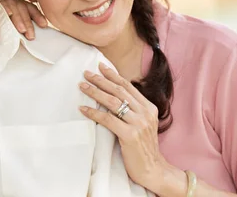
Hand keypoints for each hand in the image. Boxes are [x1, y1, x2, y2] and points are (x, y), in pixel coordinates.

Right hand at [0, 0, 47, 39]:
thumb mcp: (7, 22)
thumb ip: (18, 25)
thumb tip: (31, 36)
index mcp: (16, 2)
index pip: (29, 7)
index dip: (37, 16)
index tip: (44, 25)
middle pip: (22, 7)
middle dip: (27, 22)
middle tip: (31, 36)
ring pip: (12, 5)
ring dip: (18, 18)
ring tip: (22, 30)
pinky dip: (5, 7)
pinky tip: (9, 14)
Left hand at [78, 63, 169, 192]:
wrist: (153, 169)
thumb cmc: (144, 147)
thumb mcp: (143, 124)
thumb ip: (133, 110)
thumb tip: (114, 96)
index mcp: (149, 108)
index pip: (128, 86)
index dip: (113, 75)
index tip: (100, 67)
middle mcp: (145, 113)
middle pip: (119, 91)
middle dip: (101, 80)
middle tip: (86, 73)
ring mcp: (139, 123)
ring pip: (113, 102)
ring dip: (95, 92)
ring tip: (82, 86)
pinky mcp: (130, 135)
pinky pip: (108, 119)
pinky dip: (94, 112)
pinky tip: (84, 109)